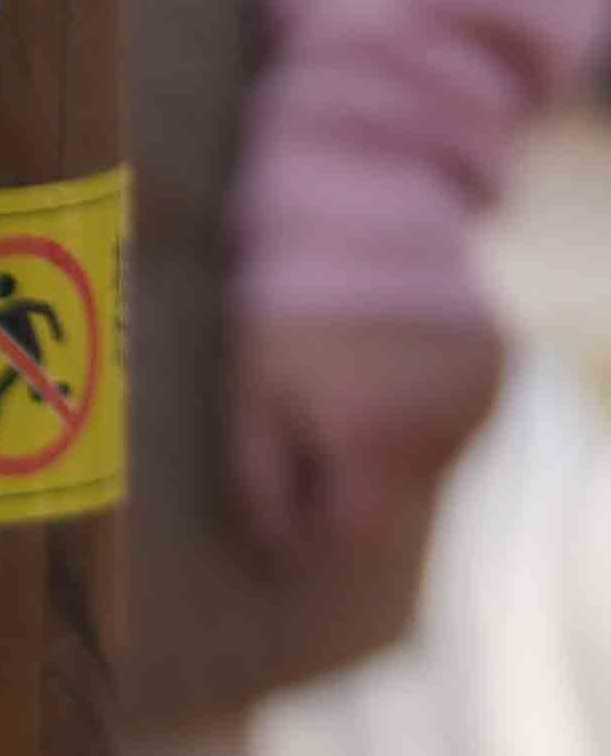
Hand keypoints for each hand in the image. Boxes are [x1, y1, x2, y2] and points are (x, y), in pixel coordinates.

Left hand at [235, 314, 508, 570]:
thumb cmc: (285, 309)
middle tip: (311, 417)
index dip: (313, 527)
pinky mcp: (503, 366)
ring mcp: (482, 395)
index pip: (352, 534)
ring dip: (389, 446)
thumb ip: (263, 483)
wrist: (366, 208)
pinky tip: (393, 364)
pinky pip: (456, 420)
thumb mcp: (252, 398)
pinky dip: (423, 412)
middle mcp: (442, 426)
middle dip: (349, 480)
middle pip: (392, 500)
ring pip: (428, 462)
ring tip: (353, 381)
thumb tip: (283, 547)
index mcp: (375, 441)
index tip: (286, 495)